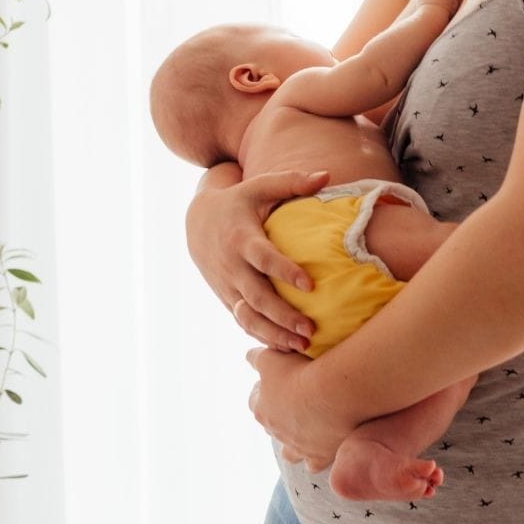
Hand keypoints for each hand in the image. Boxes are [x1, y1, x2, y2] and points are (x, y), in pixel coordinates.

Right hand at [186, 168, 327, 352]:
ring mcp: (228, 287)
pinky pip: (244, 322)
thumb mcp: (259, 187)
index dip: (285, 271)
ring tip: (304, 346)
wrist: (197, 223)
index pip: (263, 258)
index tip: (311, 285)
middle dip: (283, 316)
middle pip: (257, 297)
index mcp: (242, 238)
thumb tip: (327, 175)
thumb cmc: (238, 202)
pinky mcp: (227, 299)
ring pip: (249, 317)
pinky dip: (264, 336)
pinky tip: (288, 347)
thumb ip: (292, 181)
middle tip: (311, 330)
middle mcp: (232, 266)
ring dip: (274, 334)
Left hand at [246, 346, 349, 465]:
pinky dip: (315, 458)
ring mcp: (296, 448)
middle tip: (296, 400)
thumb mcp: (270, 358)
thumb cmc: (299, 373)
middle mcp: (275, 433)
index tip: (277, 380)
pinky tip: (323, 446)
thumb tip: (249, 357)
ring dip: (294, 441)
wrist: (332, 394)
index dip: (264, 391)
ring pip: (289, 452)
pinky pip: (312, 464)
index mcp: (261, 410)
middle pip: (272, 426)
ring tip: (308, 428)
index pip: (255, 401)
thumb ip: (256, 358)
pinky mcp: (318, 457)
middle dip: (280, 415)